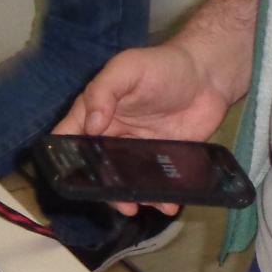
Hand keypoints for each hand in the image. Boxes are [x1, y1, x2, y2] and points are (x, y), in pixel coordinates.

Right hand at [51, 40, 243, 214]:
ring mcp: (138, 150)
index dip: (62, 156)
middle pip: (96, 167)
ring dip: (128, 197)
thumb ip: (103, 92)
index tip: (65, 177)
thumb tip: (90, 126)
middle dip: (100, 187)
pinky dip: (160, 197)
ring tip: (137, 206)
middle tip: (112, 199)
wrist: (209, 75)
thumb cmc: (162, 65)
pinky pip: (156, 183)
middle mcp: (113, 135)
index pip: (69, 137)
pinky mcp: (163, 159)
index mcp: (96, 113)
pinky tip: (166, 205)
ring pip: (124, 180)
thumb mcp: (126, 69)